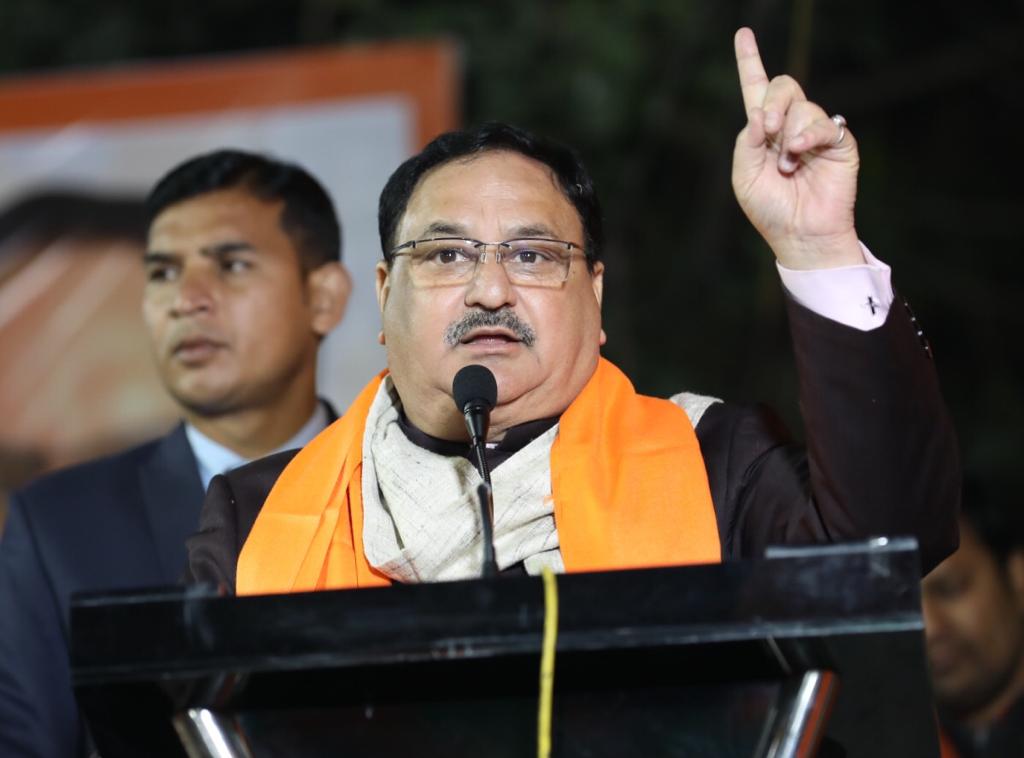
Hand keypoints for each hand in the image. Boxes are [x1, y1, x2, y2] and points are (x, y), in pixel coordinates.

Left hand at [732, 27, 862, 269]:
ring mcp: (815, 132)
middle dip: (772, 103)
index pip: (756, 89)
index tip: (743, 33)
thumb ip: (747, 142)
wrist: (799, 235)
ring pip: (802, 105)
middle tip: (768, 130)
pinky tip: (800, 153)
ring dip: (789, 134)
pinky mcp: (838, 143)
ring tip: (787, 166)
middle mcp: (789, 126)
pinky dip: (808, 135)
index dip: (749, 61)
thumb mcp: (744, 176)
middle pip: (783, 85)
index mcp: (763, 132)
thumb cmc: (770, 210)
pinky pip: (825, 123)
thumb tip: (759, 113)